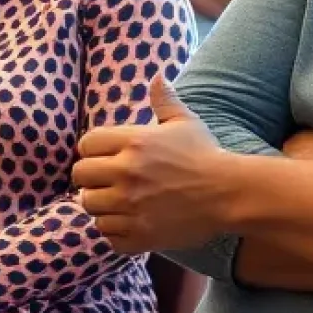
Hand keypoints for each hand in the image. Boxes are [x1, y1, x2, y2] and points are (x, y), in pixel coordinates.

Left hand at [73, 75, 233, 252]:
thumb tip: (158, 77)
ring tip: (118, 203)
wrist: (231, 194)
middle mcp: (127, 173)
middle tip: (107, 182)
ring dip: (101, 205)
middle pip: (81, 176)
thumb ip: (165, 100)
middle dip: (90, 178)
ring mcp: (132, 206)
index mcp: (133, 143)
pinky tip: (129, 223)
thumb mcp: (185, 123)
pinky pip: (108, 235)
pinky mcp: (140, 233)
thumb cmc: (206, 156)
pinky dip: (115, 231)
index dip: (91, 151)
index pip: (86, 144)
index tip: (104, 158)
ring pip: (90, 207)